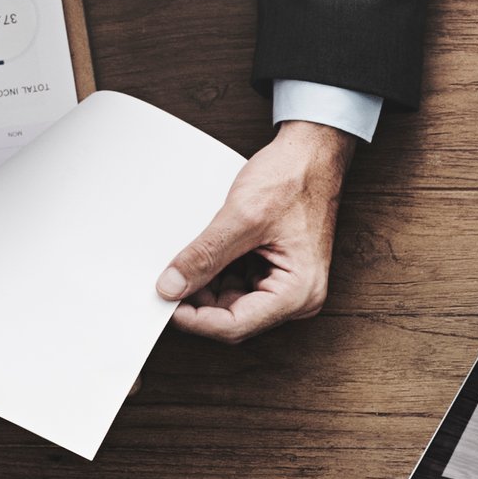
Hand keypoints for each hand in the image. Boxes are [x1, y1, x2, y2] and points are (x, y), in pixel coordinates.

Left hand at [157, 121, 351, 341]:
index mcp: (298, 292)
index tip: (165, 303)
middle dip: (198, 301)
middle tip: (167, 280)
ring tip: (186, 259)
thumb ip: (205, 255)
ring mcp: (286, 285)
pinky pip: (238, 285)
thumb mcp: (243, 216)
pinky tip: (204, 253)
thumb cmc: (294, 178)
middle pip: (233, 318)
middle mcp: (297, 297)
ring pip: (231, 302)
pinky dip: (216, 272)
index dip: (195, 318)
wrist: (312, 153)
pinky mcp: (275, 272)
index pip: (235, 325)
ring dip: (205, 286)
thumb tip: (172, 286)